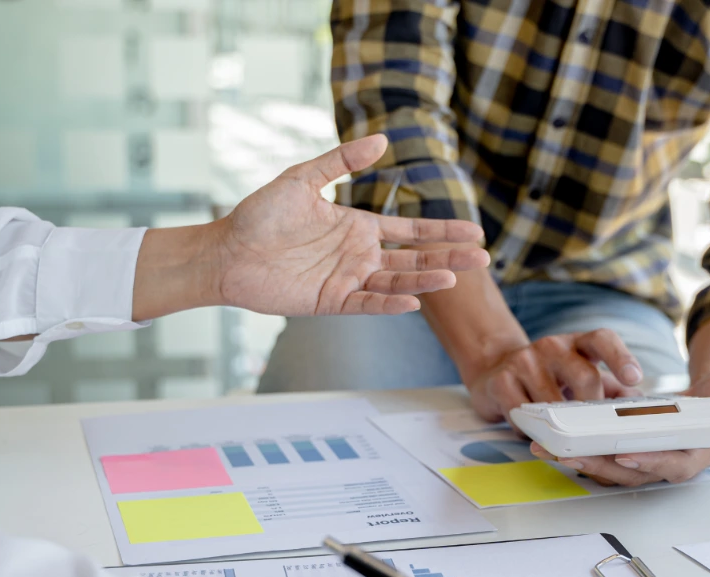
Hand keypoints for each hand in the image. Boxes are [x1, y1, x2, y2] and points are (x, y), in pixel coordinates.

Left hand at [214, 135, 488, 315]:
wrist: (226, 251)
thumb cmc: (259, 215)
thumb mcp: (302, 178)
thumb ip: (341, 162)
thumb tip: (383, 140)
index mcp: (357, 227)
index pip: (410, 231)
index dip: (442, 232)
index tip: (475, 231)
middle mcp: (358, 255)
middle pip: (413, 258)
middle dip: (448, 257)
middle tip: (483, 257)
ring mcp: (346, 280)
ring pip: (395, 282)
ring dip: (425, 279)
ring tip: (455, 275)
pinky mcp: (329, 301)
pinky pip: (366, 304)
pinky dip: (389, 303)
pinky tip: (413, 300)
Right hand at [467, 329, 644, 422]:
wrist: (496, 371)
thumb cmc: (549, 379)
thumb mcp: (581, 377)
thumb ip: (612, 390)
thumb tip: (641, 408)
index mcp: (578, 344)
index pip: (603, 340)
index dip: (621, 357)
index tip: (634, 378)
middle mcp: (553, 346)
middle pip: (585, 376)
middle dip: (592, 407)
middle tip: (590, 425)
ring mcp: (525, 360)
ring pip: (553, 401)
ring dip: (559, 424)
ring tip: (557, 430)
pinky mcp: (501, 380)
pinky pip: (523, 414)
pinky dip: (531, 429)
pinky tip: (531, 428)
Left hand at [530, 362, 709, 485]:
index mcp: (703, 452)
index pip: (677, 465)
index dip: (652, 463)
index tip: (626, 455)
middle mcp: (674, 458)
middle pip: (633, 471)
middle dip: (599, 466)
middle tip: (567, 455)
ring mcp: (653, 453)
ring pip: (613, 465)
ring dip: (581, 460)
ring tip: (548, 449)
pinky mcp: (636, 443)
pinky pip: (606, 451)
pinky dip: (581, 447)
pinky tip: (553, 438)